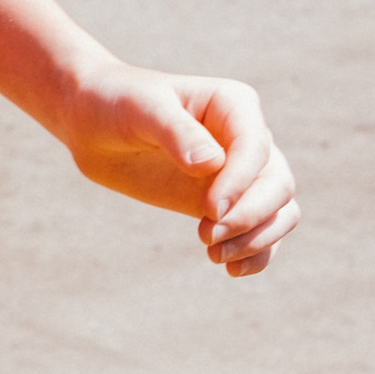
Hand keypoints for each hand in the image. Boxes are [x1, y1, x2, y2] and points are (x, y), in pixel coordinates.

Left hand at [55, 67, 298, 274]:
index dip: (240, 183)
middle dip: (250, 216)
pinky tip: (232, 269)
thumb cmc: (118, 104)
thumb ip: (176, 132)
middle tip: (207, 238)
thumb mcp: (141, 110)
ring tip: (215, 256)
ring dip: (257, 239)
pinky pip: (261, 230)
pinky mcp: (226, 202)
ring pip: (279, 211)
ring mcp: (240, 173)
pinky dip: (257, 253)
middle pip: (278, 184)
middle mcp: (248, 138)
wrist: (95, 125)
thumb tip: (213, 164)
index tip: (210, 210)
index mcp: (234, 105)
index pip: (255, 149)